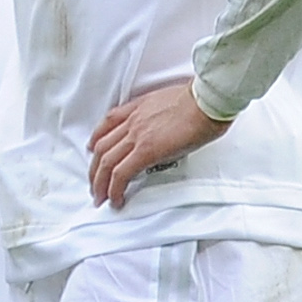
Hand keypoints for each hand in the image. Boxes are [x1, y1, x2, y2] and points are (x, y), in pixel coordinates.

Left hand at [87, 81, 229, 208]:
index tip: (93, 150)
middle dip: (94, 169)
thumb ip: (158, 117)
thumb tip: (162, 133)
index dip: (97, 140)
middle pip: (102, 148)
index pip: (108, 123)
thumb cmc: (201, 101)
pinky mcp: (146, 151)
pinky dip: (114, 189)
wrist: (208, 101)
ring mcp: (136, 136)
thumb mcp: (170, 104)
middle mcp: (132, 121)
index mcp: (138, 108)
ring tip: (101, 198)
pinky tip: (116, 199)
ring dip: (100, 183)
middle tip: (95, 184)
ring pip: (106, 163)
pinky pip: (121, 173)